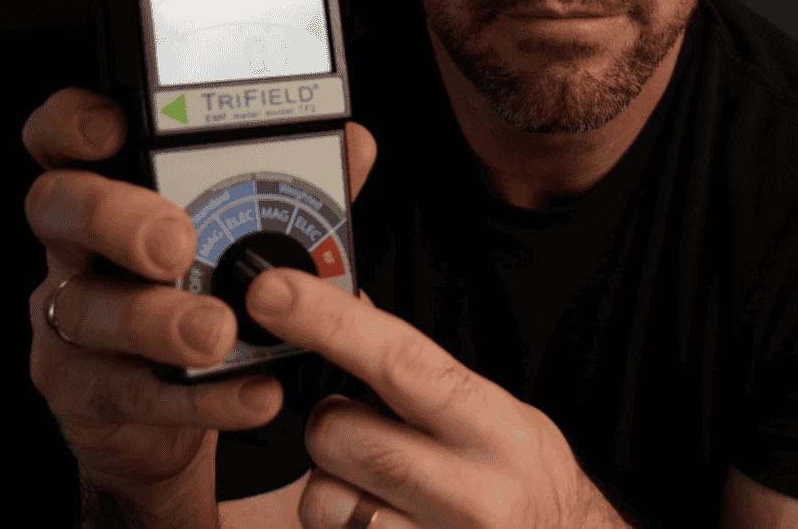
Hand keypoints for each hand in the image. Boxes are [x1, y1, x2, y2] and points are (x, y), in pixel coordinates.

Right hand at [23, 87, 377, 509]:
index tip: (113, 129)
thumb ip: (299, 185)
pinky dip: (196, 396)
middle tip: (176, 243)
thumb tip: (354, 147)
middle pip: (61, 207)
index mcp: (117, 185)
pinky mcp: (85, 391)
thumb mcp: (254, 229)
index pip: (66, 136)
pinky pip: (128, 392)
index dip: (74, 124)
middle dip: (116, 217)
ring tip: (218, 331)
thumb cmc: (210, 288)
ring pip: (89, 308)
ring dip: (158, 320)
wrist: (184, 401)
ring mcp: (73, 317)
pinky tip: (249, 390)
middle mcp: (81, 244)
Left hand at [243, 269, 626, 528]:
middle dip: (329, 421)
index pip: (400, 360)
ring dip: (330, 483)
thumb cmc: (522, 482)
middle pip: (339, 433)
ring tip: (377, 485)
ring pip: (320, 498)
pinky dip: (341, 526)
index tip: (275, 292)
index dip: (329, 320)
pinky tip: (383, 521)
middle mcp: (472, 493)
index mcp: (496, 429)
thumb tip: (349, 309)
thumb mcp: (493, 415)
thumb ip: (425, 374)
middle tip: (361, 426)